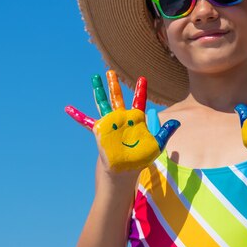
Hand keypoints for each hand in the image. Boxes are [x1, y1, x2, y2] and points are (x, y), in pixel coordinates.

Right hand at [65, 70, 179, 171]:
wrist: (123, 175)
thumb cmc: (138, 162)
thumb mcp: (155, 146)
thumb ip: (164, 132)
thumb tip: (177, 122)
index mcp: (135, 121)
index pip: (139, 102)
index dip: (140, 90)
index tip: (142, 78)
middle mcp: (121, 120)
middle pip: (117, 98)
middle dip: (114, 85)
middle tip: (110, 72)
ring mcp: (110, 125)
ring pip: (103, 104)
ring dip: (98, 91)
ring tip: (94, 77)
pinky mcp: (100, 132)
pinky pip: (87, 122)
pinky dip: (78, 115)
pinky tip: (69, 108)